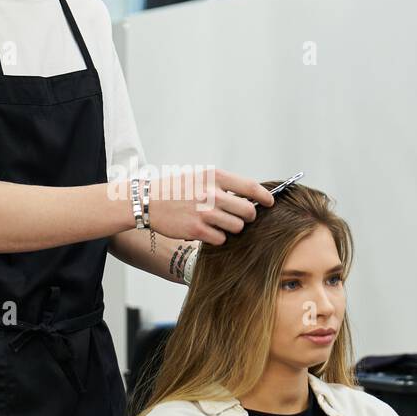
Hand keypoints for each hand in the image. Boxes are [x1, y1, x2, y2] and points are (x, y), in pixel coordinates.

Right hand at [147, 169, 274, 244]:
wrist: (147, 201)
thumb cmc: (175, 190)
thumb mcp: (199, 177)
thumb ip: (222, 184)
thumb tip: (248, 197)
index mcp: (214, 176)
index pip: (250, 187)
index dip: (265, 197)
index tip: (270, 202)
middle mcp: (211, 193)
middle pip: (247, 211)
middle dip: (246, 217)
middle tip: (238, 217)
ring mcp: (205, 213)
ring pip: (237, 227)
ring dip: (231, 228)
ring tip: (218, 223)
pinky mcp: (197, 230)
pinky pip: (221, 239)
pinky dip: (217, 238)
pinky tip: (206, 231)